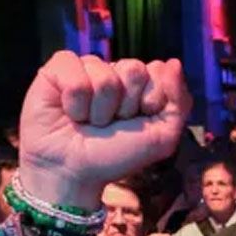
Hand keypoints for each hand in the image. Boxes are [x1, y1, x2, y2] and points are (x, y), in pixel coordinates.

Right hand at [18, 52, 192, 208]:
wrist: (74, 172)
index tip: (137, 123)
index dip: (150, 101)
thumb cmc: (116, 156)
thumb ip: (179, 102)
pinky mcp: (57, 69)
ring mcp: (86, 68)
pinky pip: (74, 72)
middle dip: (124, 107)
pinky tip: (69, 112)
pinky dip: (74, 102)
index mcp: (141, 84)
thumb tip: (173, 62)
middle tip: (110, 125)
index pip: (158, 70)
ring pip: (104, 75)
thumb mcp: (161, 137)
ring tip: (87, 122)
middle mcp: (115, 71)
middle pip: (133, 69)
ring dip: (98, 110)